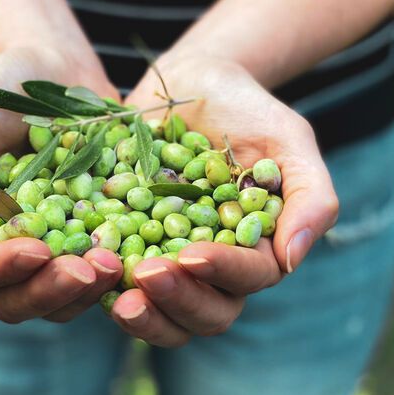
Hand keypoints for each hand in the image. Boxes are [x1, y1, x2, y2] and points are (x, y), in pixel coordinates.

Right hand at [0, 46, 122, 322]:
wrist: (60, 68)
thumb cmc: (3, 90)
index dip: (1, 270)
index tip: (36, 249)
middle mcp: (6, 250)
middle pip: (16, 301)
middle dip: (49, 291)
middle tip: (86, 268)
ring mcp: (52, 250)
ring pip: (60, 300)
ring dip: (85, 290)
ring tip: (114, 261)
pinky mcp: (91, 242)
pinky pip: (100, 276)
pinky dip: (116, 274)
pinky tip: (139, 255)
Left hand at [113, 54, 338, 345]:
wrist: (192, 81)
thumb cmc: (247, 110)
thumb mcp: (288, 140)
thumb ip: (309, 196)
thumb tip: (291, 259)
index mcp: (255, 250)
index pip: (247, 278)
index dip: (221, 273)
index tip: (192, 254)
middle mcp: (212, 265)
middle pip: (205, 312)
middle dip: (178, 300)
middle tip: (147, 275)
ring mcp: (167, 258)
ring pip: (161, 310)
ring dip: (142, 312)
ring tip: (117, 295)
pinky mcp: (128, 242)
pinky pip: (115, 279)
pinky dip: (101, 284)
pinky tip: (84, 270)